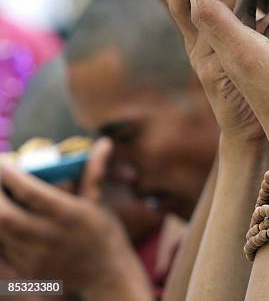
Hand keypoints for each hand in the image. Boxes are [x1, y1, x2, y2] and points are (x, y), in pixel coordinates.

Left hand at [0, 141, 151, 298]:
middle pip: (4, 215)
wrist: (107, 276)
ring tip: (1, 197)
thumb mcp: (98, 202)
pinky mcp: (27, 271)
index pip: (29, 192)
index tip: (4, 159)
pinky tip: (6, 218)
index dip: (9, 174)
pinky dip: (0, 231)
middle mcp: (49, 236)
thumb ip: (93, 172)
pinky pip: (3, 249)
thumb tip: (103, 143)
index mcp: (68, 215)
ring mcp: (35, 257)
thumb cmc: (105, 234)